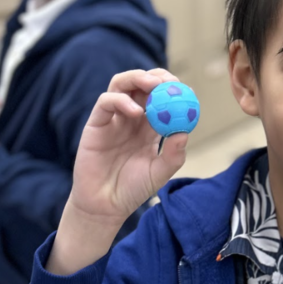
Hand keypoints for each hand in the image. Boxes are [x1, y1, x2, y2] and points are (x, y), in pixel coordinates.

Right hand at [69, 68, 188, 228]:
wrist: (105, 206)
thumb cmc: (132, 190)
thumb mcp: (158, 174)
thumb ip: (172, 156)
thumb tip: (185, 133)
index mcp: (149, 128)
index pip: (161, 99)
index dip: (172, 90)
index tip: (186, 90)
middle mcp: (131, 119)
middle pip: (142, 85)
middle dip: (157, 78)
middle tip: (170, 82)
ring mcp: (113, 119)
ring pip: (122, 85)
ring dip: (137, 78)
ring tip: (152, 85)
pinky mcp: (96, 123)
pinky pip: (106, 102)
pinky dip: (121, 100)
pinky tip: (136, 112)